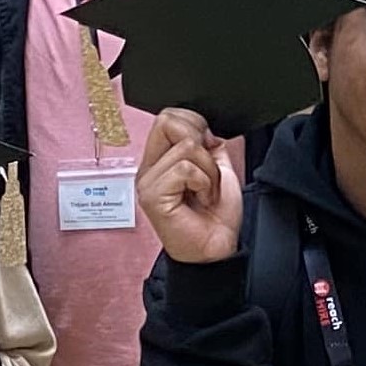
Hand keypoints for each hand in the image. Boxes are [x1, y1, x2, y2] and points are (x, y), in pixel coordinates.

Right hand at [138, 108, 242, 262]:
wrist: (217, 249)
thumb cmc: (216, 216)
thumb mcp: (217, 169)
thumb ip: (208, 145)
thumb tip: (205, 130)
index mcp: (160, 159)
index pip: (169, 116)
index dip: (196, 125)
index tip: (210, 151)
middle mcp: (149, 168)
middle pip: (168, 120)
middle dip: (200, 142)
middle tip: (207, 171)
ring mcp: (148, 181)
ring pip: (185, 146)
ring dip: (208, 170)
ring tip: (206, 191)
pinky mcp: (152, 195)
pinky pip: (185, 168)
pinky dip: (204, 182)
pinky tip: (202, 199)